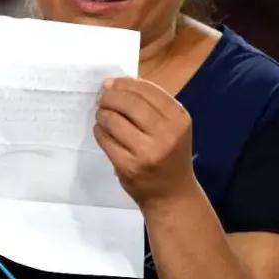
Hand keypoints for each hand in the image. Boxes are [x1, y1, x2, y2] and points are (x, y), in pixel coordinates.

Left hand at [94, 76, 195, 208]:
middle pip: (129, 102)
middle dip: (109, 96)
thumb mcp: (171, 126)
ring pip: (114, 120)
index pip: (147, 90)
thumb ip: (150, 104)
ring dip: (102, 114)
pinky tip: (102, 131)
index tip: (111, 84)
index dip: (124, 83)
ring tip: (101, 115)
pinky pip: (105, 140)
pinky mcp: (129, 166)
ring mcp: (147, 151)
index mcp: (179, 118)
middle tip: (102, 99)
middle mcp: (166, 133)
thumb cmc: (169, 155)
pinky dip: (99, 131)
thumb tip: (115, 84)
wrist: (172, 195)